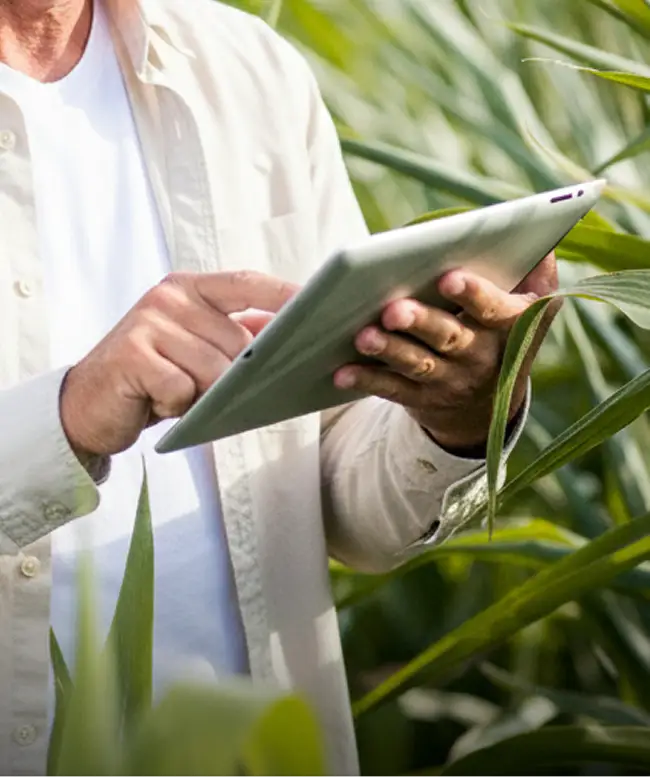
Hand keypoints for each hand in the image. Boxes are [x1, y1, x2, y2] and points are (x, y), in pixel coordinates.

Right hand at [60, 271, 296, 457]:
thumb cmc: (156, 377)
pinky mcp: (131, 354)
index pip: (246, 283)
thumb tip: (293, 338)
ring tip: (181, 396)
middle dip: (239, 375)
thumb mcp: (197, 350)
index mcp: (189, 288)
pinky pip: (183, 389)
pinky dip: (177, 406)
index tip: (322, 303)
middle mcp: (168, 296)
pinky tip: (157, 402)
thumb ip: (237, 338)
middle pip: (237, 340)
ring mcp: (147, 322)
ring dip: (205, 395)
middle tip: (223, 392)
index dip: (285, 294)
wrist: (89, 404)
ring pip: (214, 369)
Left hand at [334, 254, 558, 452]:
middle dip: (421, 322)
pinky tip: (340, 371)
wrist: (489, 398)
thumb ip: (534, 268)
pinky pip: (393, 390)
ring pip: (418, 364)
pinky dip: (367, 380)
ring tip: (363, 335)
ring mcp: (452, 381)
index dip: (474, 295)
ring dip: (389, 350)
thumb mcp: (531, 302)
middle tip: (393, 309)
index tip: (448, 277)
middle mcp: (483, 357)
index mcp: (513, 325)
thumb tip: (538, 229)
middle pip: (450, 338)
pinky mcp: (423, 398)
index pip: (496, 309)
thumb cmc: (502, 326)